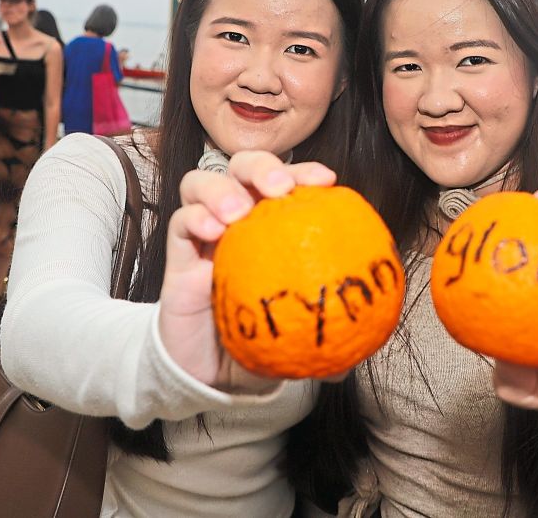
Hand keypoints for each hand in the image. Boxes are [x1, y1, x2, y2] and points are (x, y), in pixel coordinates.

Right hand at [157, 151, 335, 385]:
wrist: (206, 371)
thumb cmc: (257, 343)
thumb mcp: (296, 343)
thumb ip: (325, 345)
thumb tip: (359, 354)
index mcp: (274, 228)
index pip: (288, 183)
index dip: (305, 172)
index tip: (326, 181)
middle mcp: (239, 222)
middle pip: (244, 168)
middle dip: (263, 166)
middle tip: (280, 188)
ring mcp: (205, 235)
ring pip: (203, 182)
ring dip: (222, 188)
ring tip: (238, 212)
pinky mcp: (177, 256)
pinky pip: (181, 222)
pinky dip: (196, 217)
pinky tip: (214, 233)